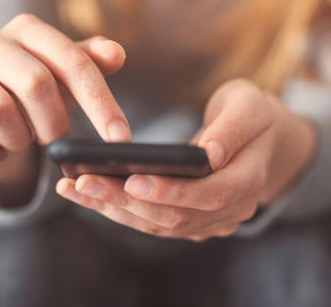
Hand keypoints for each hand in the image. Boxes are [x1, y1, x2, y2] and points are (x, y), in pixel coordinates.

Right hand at [0, 14, 130, 204]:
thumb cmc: (34, 91)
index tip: (121, 139)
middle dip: (54, 123)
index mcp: (27, 29)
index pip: (73, 63)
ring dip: (20, 139)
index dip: (101, 103)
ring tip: (19, 137)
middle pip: (36, 85)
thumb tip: (116, 53)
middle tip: (52, 135)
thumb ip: (93, 63)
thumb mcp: (68, 76)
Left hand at [56, 79, 315, 240]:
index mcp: (249, 181)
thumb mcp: (249, 106)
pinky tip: (85, 194)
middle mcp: (230, 211)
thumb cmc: (250, 113)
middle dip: (127, 201)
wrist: (254, 136)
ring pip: (158, 224)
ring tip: (75, 188)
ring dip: (115, 209)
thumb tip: (208, 153)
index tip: (133, 180)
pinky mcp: (187, 221)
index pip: (211, 195)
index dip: (172, 191)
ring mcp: (207, 221)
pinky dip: (117, 209)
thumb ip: (232, 128)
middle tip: (86, 183)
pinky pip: (150, 221)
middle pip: (176, 216)